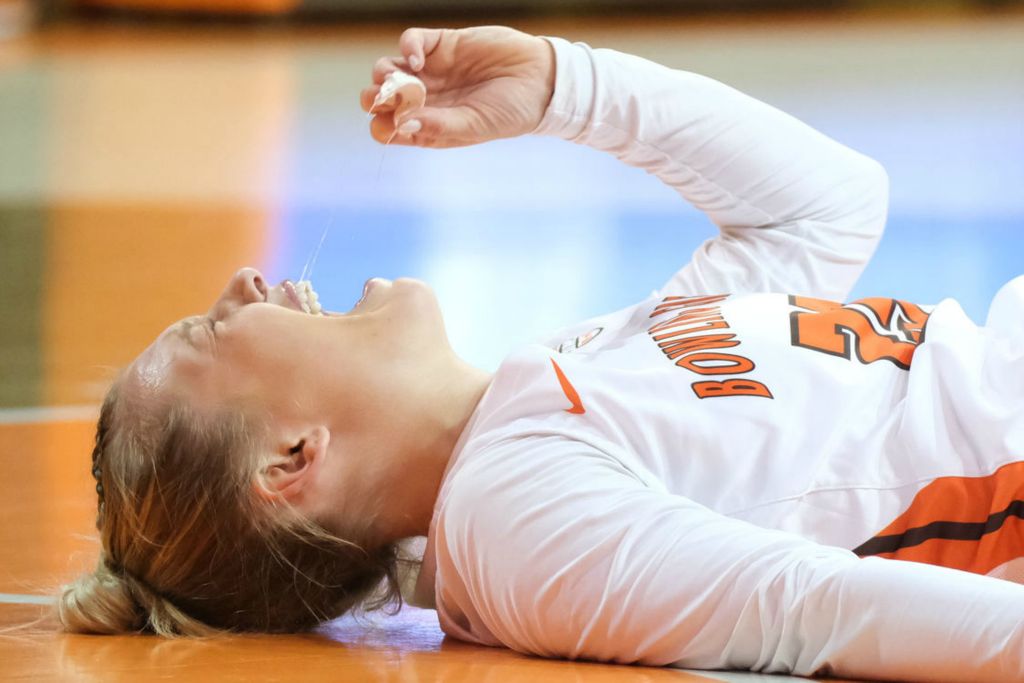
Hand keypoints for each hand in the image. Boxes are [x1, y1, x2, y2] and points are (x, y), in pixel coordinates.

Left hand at [360, 26, 555, 148]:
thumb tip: (401, 125)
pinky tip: (418, 60)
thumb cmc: (511, 112)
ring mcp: (432, 71)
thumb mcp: (475, 126)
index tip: (391, 123)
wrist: (541, 80)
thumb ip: (438, 126)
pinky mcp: (442, 44)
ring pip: (388, 68)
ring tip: (399, 80)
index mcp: (430, 126)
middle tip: (386, 98)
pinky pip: (411, 42)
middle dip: (375, 98)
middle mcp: (426, 100)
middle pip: (382, 98)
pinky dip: (407, 48)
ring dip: (384, 74)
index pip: (389, 128)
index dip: (382, 125)